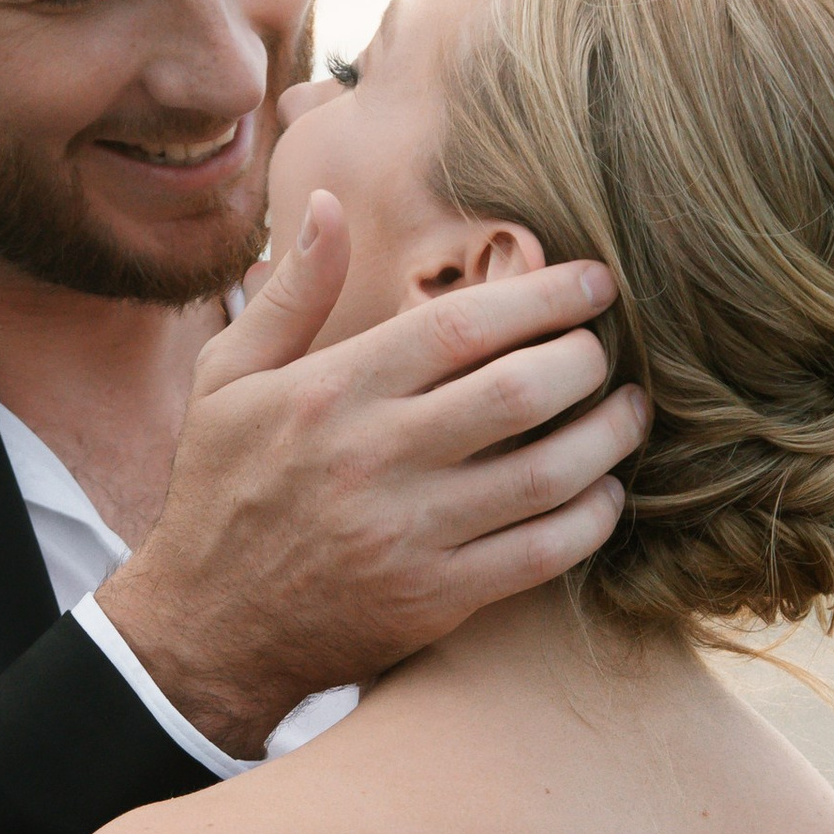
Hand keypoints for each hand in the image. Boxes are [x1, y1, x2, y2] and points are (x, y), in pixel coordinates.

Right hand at [97, 193, 644, 756]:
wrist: (205, 628)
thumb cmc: (220, 491)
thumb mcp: (226, 379)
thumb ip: (290, 294)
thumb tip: (331, 205)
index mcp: (331, 390)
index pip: (463, 324)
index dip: (544, 295)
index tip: (594, 281)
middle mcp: (374, 457)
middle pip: (521, 389)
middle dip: (586, 357)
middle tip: (606, 349)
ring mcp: (409, 533)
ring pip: (547, 473)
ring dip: (608, 436)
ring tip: (629, 411)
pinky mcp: (435, 599)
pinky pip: (543, 553)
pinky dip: (591, 518)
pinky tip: (603, 494)